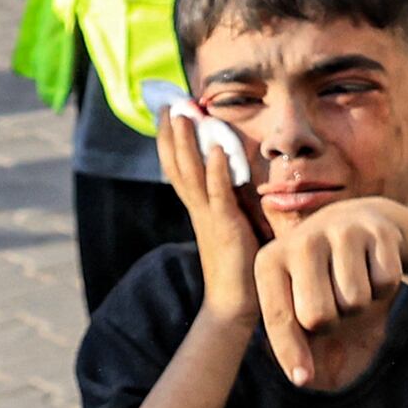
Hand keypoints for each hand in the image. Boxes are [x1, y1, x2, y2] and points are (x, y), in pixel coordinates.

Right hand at [151, 81, 271, 316]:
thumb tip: (237, 180)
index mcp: (198, 207)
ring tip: (183, 114)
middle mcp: (198, 208)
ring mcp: (209, 216)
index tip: (167, 112)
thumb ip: (230, 203)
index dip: (170, 140)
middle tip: (168, 103)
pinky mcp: (227, 226)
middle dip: (171, 133)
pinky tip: (216, 148)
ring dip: (186, 142)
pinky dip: (216, 169)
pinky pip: (219, 192)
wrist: (236, 305)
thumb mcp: (232, 226)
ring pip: (191, 172)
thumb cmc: (240, 267)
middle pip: (177, 164)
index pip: (178, 166)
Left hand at [252, 197, 407, 392]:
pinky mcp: (376, 230)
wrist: (358, 221)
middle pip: (319, 317)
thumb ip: (290, 334)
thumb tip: (303, 378)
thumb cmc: (319, 274)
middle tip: (332, 300)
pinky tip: (372, 265)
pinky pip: (385, 283)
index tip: (302, 379)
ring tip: (351, 278)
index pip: (279, 318)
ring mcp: (339, 231)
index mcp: (270, 261)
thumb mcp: (294, 295)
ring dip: (359, 303)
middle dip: (332, 322)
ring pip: (355, 302)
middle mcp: (301, 241)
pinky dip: (383, 286)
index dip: (291, 352)